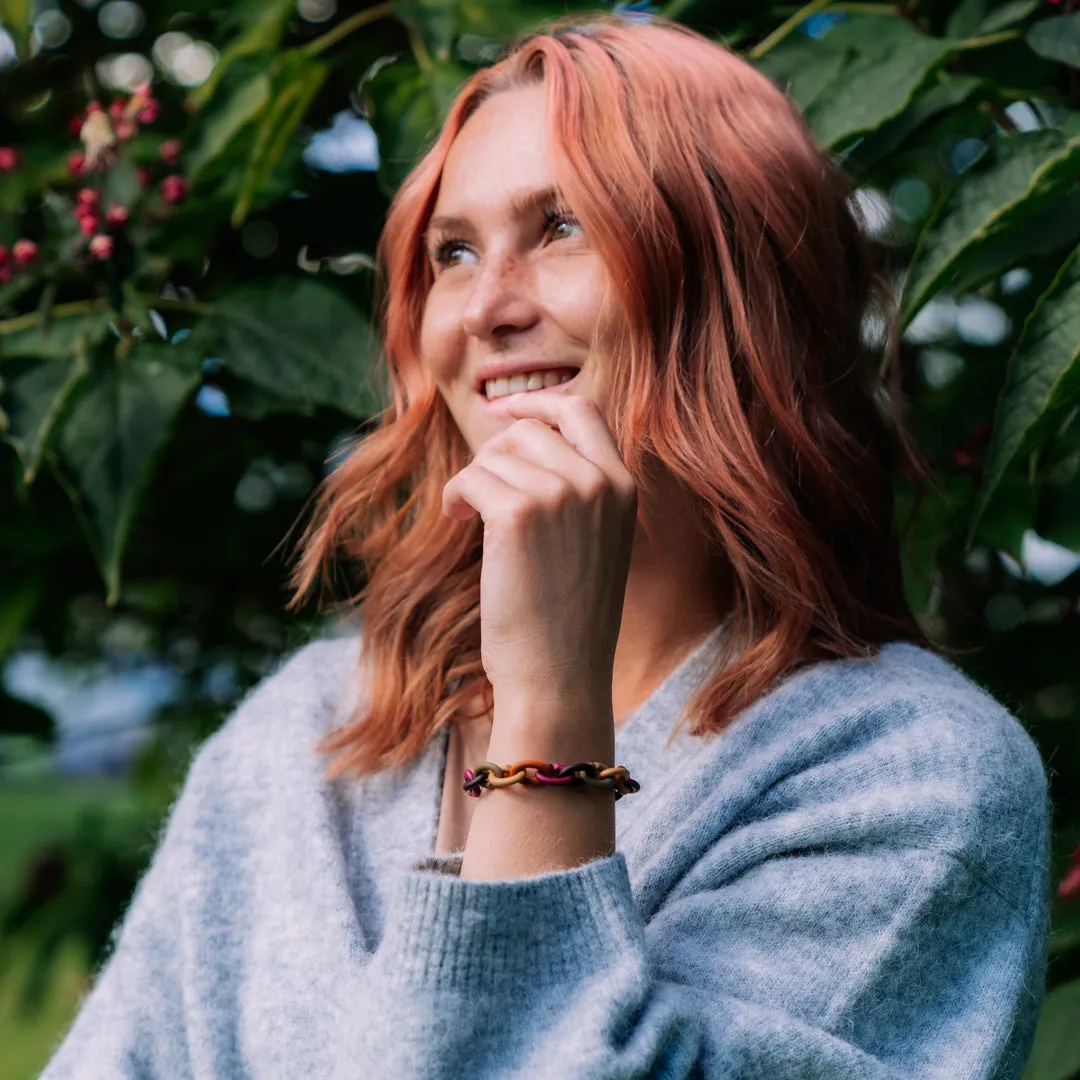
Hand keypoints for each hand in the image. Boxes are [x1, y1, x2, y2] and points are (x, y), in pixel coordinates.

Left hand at [442, 393, 637, 704]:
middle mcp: (599, 482)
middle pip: (528, 430)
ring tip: (470, 517)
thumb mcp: (594, 542)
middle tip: (481, 496)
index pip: (582, 409)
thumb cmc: (566, 617)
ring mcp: (561, 494)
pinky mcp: (518, 514)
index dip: (538, 402)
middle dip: (495, 456)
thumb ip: (576, 491)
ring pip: (495, 455)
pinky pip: (471, 478)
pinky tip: (457, 519)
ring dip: (474, 482)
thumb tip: (519, 437)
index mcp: (624, 486)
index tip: (505, 412)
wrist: (558, 675)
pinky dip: (455, 495)